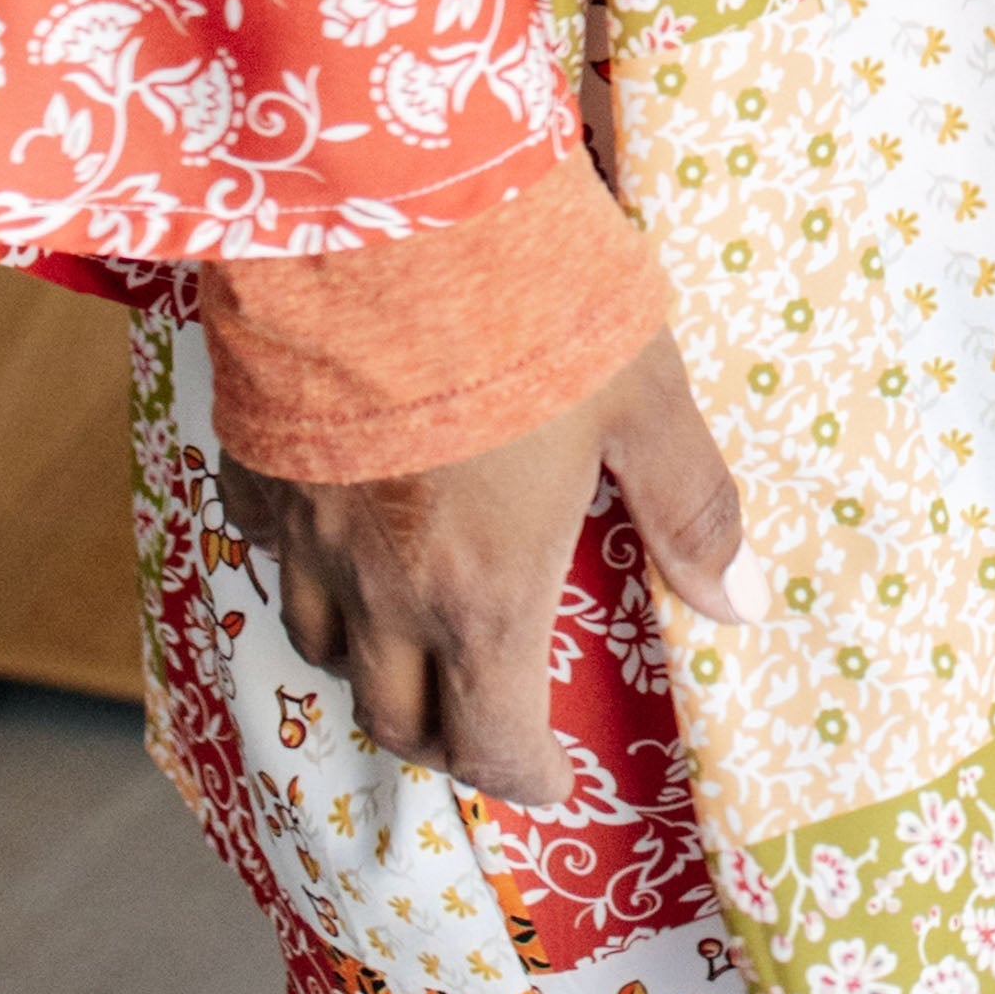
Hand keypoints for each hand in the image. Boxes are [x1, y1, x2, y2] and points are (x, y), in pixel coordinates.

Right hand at [216, 321, 762, 805]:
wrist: (389, 216)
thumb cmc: (532, 307)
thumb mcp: (643, 400)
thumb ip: (689, 507)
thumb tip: (740, 603)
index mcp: (484, 596)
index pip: (492, 743)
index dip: (525, 777)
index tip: (549, 777)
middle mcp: (383, 589)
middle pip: (393, 717)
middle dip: (442, 735)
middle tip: (483, 714)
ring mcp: (307, 531)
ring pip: (317, 644)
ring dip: (366, 660)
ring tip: (407, 631)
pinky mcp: (254, 462)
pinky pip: (264, 550)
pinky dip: (299, 564)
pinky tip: (331, 529)